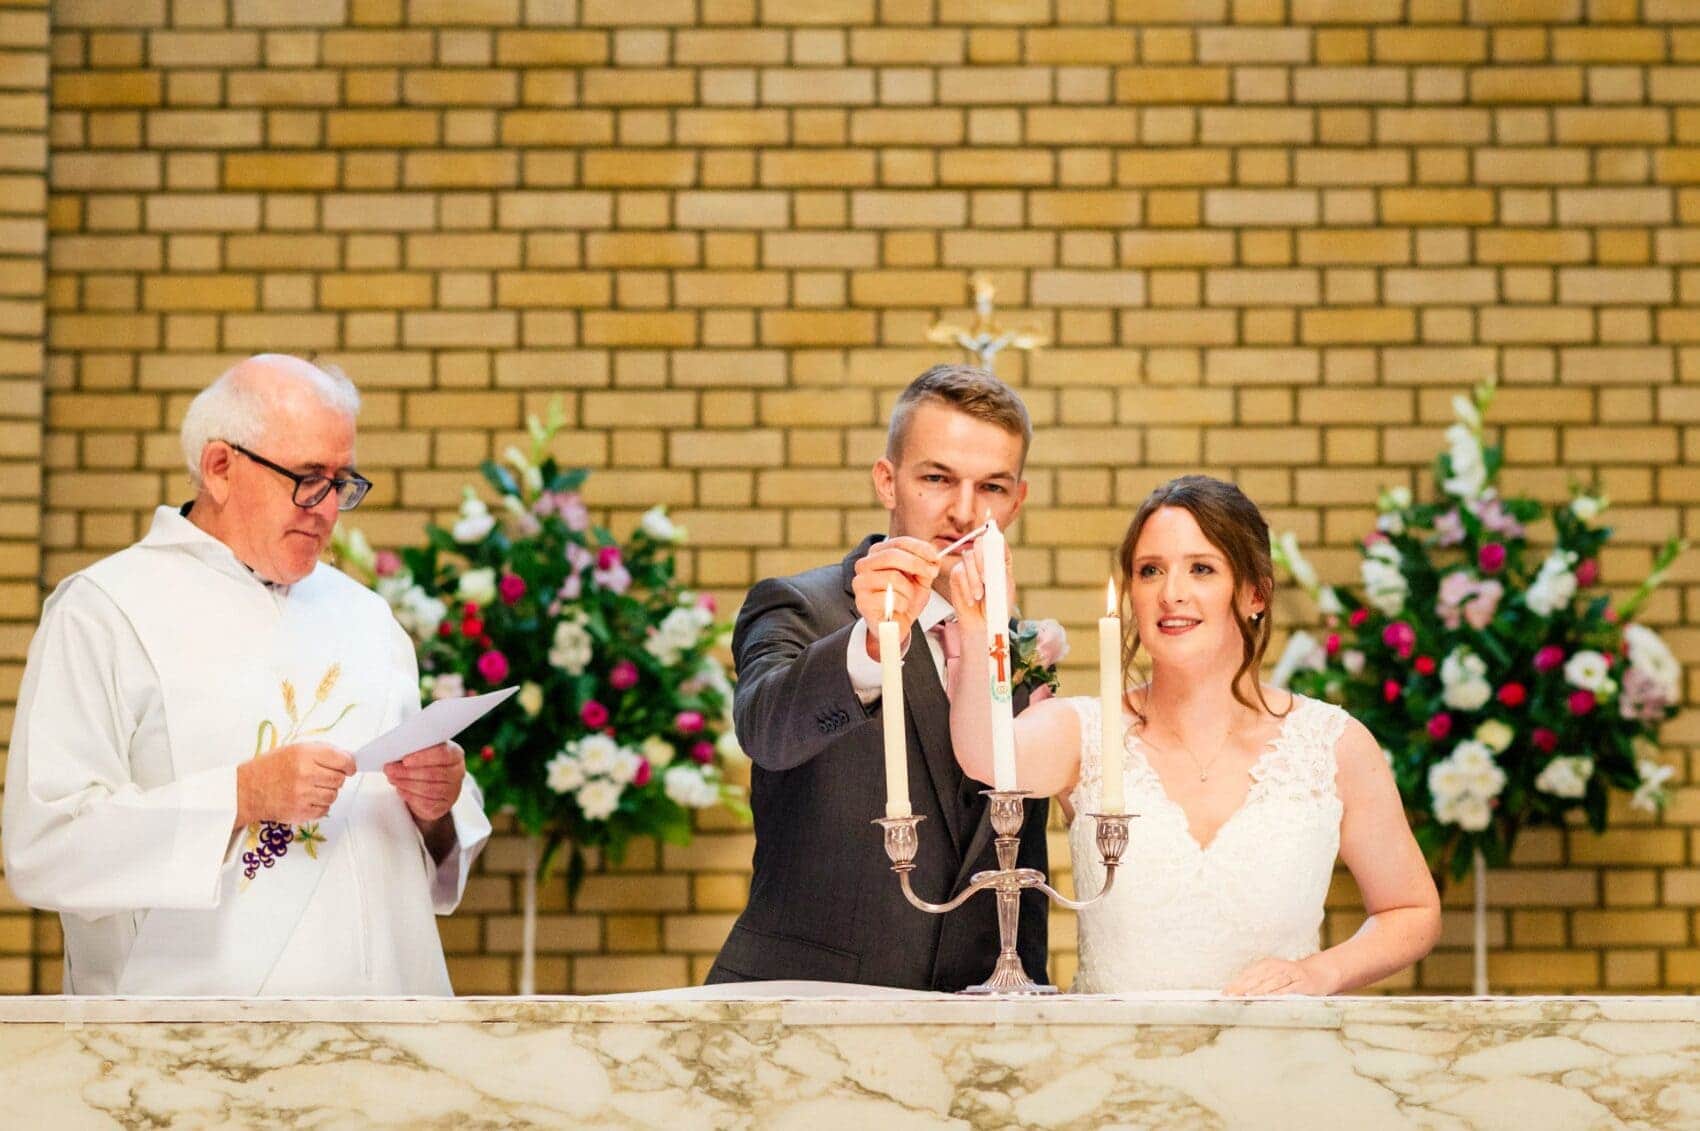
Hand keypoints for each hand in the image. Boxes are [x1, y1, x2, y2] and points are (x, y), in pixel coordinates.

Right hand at [235, 741, 354, 827]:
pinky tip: (307, 799)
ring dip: (327, 792)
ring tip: (312, 788)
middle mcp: (305, 774)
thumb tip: (346, 758)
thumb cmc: (269, 768)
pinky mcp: (300, 812)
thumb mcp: (293, 750)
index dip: (349, 764)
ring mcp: (303, 795)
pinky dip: (320, 805)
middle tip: (325, 777)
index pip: (342, 760)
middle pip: (340, 779)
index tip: (349, 767)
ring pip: (333, 795)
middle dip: (337, 778)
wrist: (246, 790)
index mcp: (304, 754)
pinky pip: (324, 810)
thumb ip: (320, 752)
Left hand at [384, 740, 466, 824]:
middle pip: (433, 774)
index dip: (423, 757)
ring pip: (428, 789)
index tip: (405, 760)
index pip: (443, 754)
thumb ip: (415, 750)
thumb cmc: (425, 764)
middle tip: (390, 769)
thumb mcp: (423, 753)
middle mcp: (458, 773)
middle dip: (408, 772)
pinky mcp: (443, 806)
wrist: (429, 785)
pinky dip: (410, 796)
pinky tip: (400, 789)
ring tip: (392, 778)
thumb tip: (396, 753)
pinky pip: (425, 803)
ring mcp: (452, 791)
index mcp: (455, 755)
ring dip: (406, 784)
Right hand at [851, 536, 940, 657]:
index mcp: (877, 554)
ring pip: (892, 577)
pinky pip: (890, 598)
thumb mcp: (920, 579)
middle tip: (930, 575)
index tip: (935, 557)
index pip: (899, 543)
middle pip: (892, 555)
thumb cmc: (905, 599)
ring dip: (908, 590)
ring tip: (907, 597)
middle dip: (917, 564)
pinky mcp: (862, 601)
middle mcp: (864, 564)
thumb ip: (926, 565)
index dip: (920, 548)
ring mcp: (861, 582)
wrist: (895, 625)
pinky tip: (899, 608)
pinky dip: (902, 604)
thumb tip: (934, 557)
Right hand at [944, 540, 1016, 628]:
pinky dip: (966, 588)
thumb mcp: (1005, 586)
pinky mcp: (957, 575)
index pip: (997, 541)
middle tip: (986, 579)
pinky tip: (971, 600)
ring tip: (979, 596)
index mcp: (1000, 559)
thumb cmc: (998, 606)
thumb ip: (999, 568)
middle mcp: (984, 558)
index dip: (995, 543)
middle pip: (980, 543)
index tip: (995, 557)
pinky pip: (958, 573)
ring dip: (974, 579)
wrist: (984, 624)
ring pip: (968, 558)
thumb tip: (992, 554)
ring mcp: (970, 565)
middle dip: (982, 559)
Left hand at [1222, 955, 1336, 996]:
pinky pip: (1289, 989)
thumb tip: (1236, 994)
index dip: (1235, 984)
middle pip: (1257, 978)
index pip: (1247, 975)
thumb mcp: (1272, 977)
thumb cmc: (1290, 978)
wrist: (1318, 972)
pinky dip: (1279, 993)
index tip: (1223, 994)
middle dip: (1243, 987)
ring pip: (1271, 982)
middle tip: (1231, 997)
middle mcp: (1277, 967)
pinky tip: (1271, 999)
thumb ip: (1257, 984)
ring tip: (1247, 997)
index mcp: (1266, 965)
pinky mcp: (1302, 983)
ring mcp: (1290, 974)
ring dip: (1259, 990)